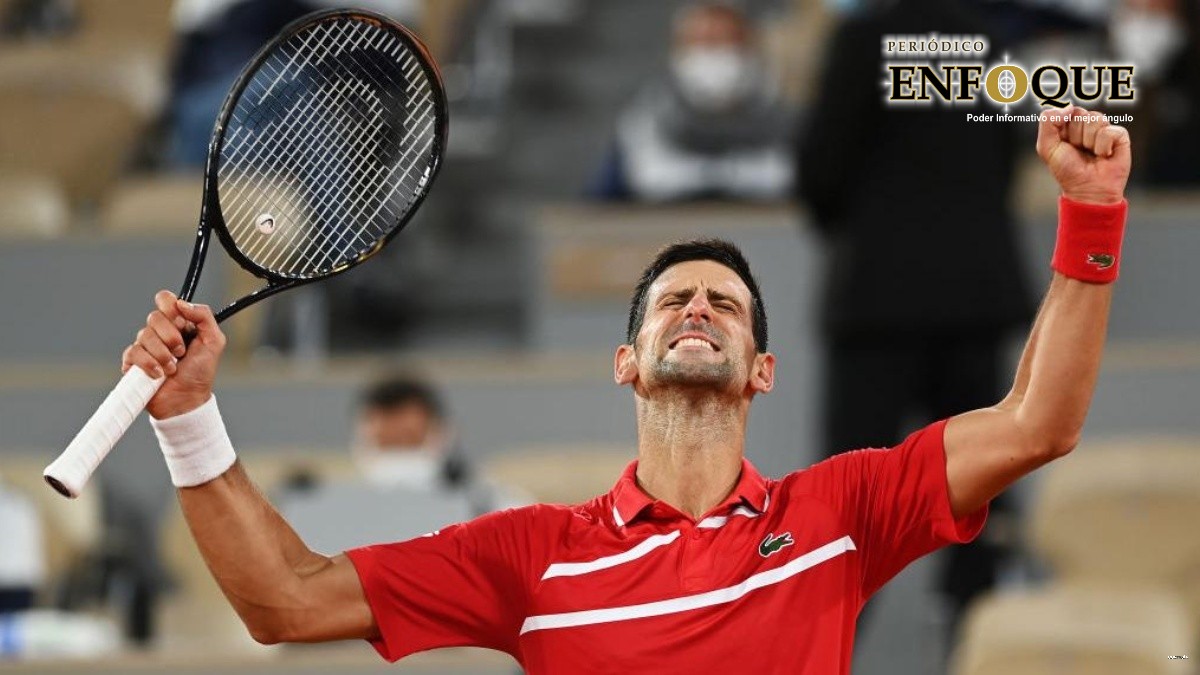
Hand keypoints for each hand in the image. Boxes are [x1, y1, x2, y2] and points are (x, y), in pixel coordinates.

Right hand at [121, 290, 226, 418]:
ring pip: (144, 335)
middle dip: (172, 337)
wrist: (187, 400)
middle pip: (154, 317)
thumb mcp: (214, 341)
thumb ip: (204, 316)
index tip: (181, 322)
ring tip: (173, 368)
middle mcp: (159, 332)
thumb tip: (182, 304)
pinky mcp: (133, 361)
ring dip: (163, 355)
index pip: (164, 299)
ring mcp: (145, 346)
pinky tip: (159, 374)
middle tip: (181, 353)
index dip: (170, 307)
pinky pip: (133, 352)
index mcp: (178, 323)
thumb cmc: (200, 372)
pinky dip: (149, 365)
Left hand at [1036, 105, 1130, 204]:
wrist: (1087, 189)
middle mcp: (1087, 125)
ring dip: (1089, 142)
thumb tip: (1069, 107)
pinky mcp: (1120, 136)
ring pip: (1095, 120)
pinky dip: (1103, 147)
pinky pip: (1109, 131)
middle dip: (1076, 136)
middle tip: (1078, 151)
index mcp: (1069, 125)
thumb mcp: (1047, 147)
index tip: (1064, 144)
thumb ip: (1048, 122)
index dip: (1063, 128)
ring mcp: (1104, 129)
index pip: (1067, 111)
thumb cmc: (1067, 170)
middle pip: (1081, 114)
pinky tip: (1104, 156)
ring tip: (1091, 154)